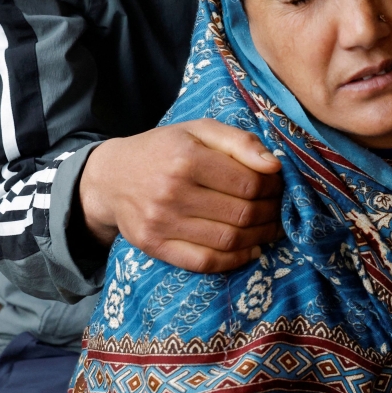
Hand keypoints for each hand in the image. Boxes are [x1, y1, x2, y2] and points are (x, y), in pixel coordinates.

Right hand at [79, 119, 284, 271]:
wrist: (111, 176)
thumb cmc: (165, 149)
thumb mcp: (199, 130)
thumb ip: (240, 141)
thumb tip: (275, 165)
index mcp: (187, 158)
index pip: (249, 183)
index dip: (273, 188)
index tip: (279, 187)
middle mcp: (172, 192)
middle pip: (242, 213)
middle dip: (272, 214)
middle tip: (280, 210)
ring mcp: (161, 223)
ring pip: (229, 240)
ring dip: (261, 237)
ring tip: (272, 228)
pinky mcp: (154, 246)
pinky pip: (205, 262)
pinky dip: (235, 260)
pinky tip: (251, 249)